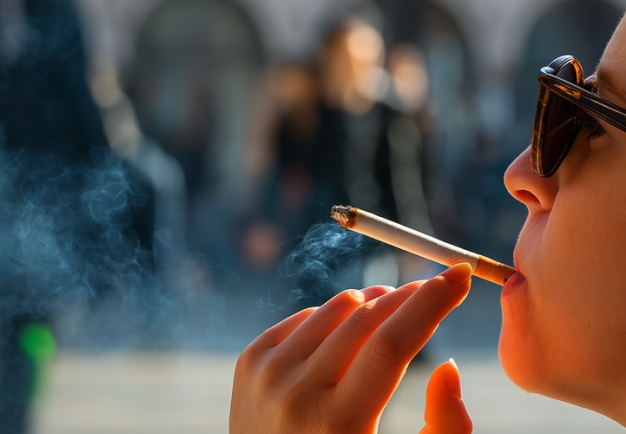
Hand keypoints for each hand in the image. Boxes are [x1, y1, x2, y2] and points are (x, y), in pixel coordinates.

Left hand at [229, 263, 472, 433]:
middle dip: (408, 297)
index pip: (390, 345)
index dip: (430, 304)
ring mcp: (267, 373)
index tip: (460, 275)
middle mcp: (295, 393)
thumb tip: (448, 366)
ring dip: (372, 302)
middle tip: (435, 287)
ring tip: (391, 308)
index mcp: (337, 423)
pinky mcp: (250, 361)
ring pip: (334, 309)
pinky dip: (332, 319)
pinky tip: (345, 335)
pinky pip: (304, 319)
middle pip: (365, 319)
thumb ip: (443, 427)